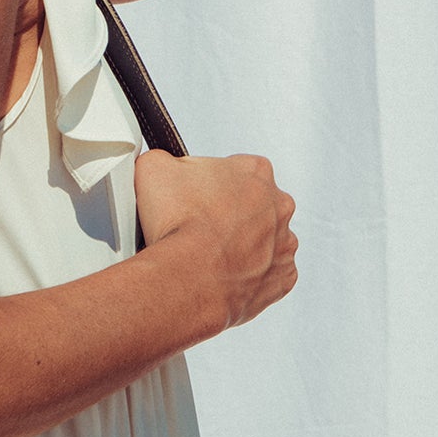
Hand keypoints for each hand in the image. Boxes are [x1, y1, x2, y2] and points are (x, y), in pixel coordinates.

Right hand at [134, 148, 299, 332]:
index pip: (234, 169)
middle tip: (197, 226)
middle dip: (228, 214)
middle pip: (252, 204)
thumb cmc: (179, 226)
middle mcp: (279, 205)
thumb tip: (160, 162)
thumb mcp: (154, 168)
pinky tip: (223, 275)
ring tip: (207, 255)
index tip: (191, 197)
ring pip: (263, 241)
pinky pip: (267, 275)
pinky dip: (248, 276)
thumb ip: (162, 158)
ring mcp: (283, 243)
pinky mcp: (282, 278)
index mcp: (255, 171)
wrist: (188, 278)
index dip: (207, 183)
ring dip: (241, 245)